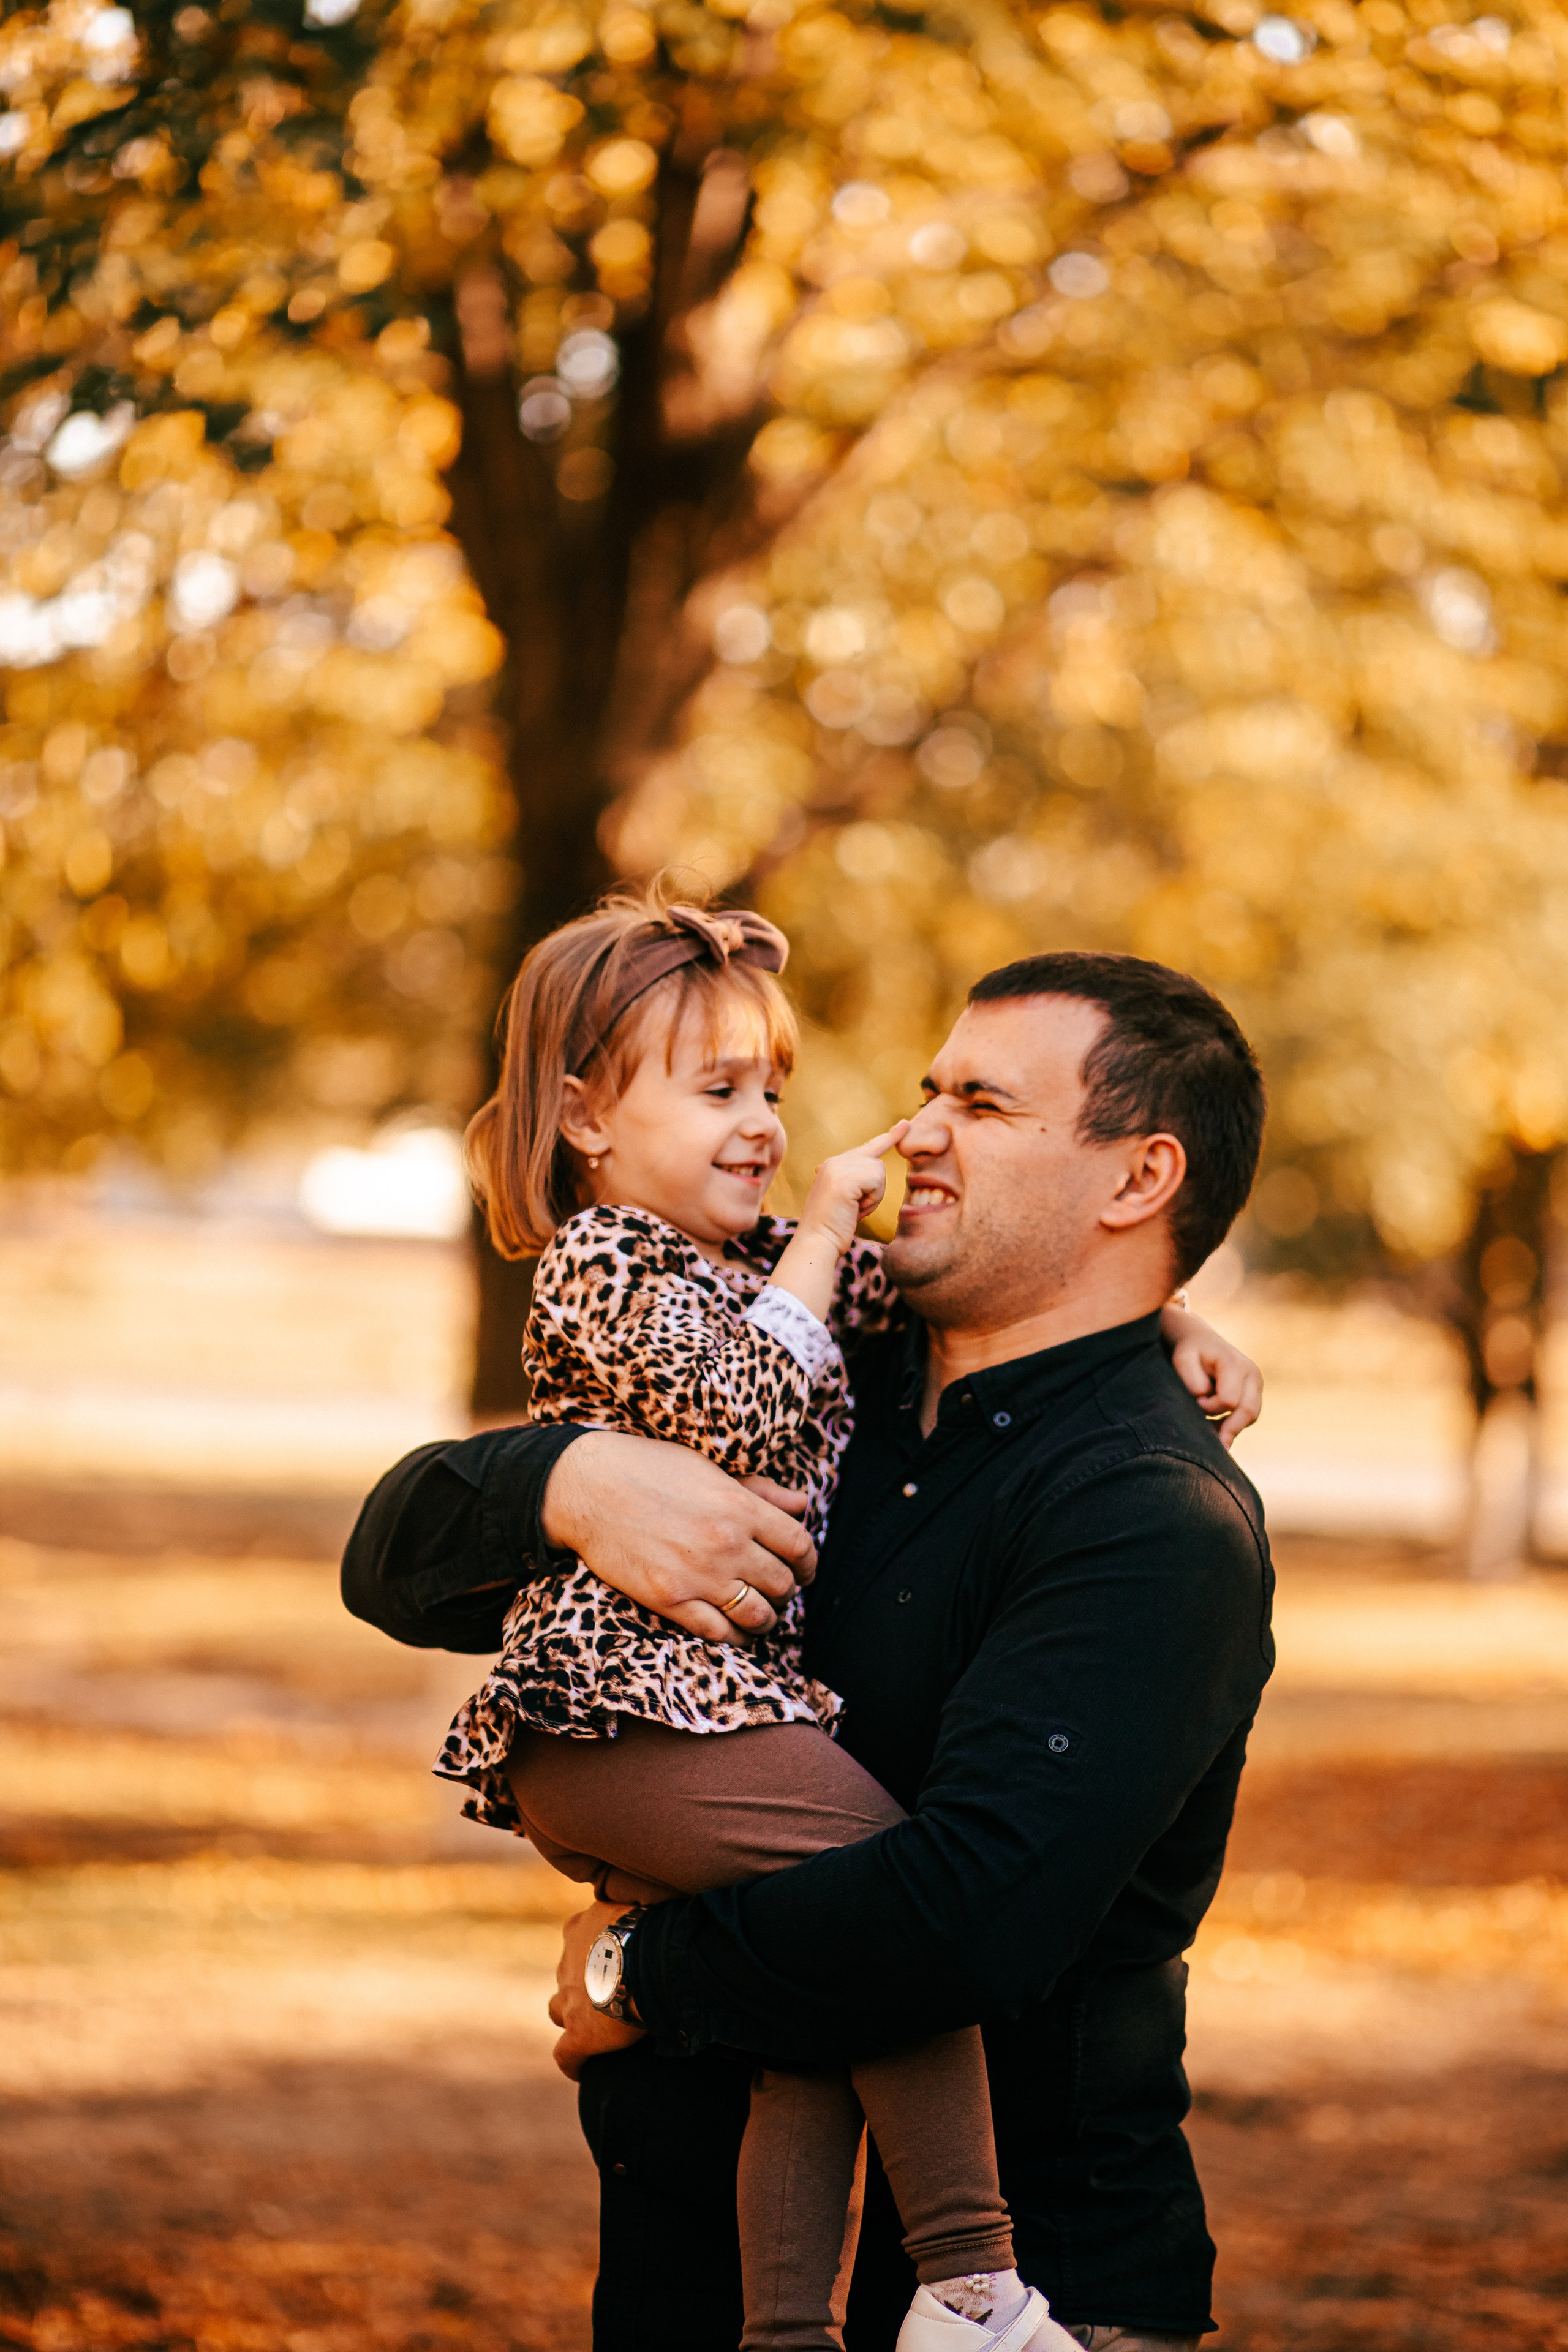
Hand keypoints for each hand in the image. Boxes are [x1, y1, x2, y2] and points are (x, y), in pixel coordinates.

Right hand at [541, 1432, 814, 1642]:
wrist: (586, 1487)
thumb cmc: (649, 1469)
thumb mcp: (709, 1469)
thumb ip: (759, 1491)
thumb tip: (802, 1504)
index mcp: (739, 1506)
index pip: (800, 1545)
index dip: (809, 1563)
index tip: (804, 1569)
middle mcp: (725, 1543)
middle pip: (783, 1583)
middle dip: (787, 1590)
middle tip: (777, 1589)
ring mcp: (697, 1575)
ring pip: (757, 1614)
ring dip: (766, 1618)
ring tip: (759, 1613)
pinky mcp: (668, 1600)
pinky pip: (718, 1633)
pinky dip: (735, 1637)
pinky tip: (734, 1631)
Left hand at [548, 1901, 645, 2080]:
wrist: (647, 1959)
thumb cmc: (653, 1929)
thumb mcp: (640, 1913)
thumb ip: (636, 1919)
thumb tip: (658, 1920)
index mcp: (581, 1928)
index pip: (577, 1939)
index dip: (591, 1953)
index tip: (608, 1961)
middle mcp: (568, 1962)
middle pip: (565, 1975)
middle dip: (579, 1984)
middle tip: (607, 1993)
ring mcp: (569, 1999)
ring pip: (558, 2010)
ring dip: (572, 2015)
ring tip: (594, 2027)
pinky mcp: (578, 2033)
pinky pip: (566, 2055)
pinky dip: (573, 2062)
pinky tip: (583, 2070)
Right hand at [797, 1122, 909, 1255]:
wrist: (817, 1242)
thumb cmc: (834, 1228)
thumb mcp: (847, 1200)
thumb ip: (858, 1182)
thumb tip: (875, 1171)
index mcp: (833, 1165)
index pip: (868, 1147)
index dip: (889, 1137)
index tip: (904, 1124)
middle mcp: (835, 1161)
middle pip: (877, 1163)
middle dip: (874, 1190)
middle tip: (853, 1208)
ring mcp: (838, 1167)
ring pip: (878, 1172)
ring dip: (873, 1196)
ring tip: (852, 1209)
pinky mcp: (845, 1177)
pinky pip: (876, 1181)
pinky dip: (871, 1199)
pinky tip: (854, 1208)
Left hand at [1162, 1306, 1261, 1449]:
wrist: (1202, 1342)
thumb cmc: (1191, 1352)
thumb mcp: (1182, 1359)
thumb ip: (1192, 1379)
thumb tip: (1204, 1397)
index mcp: (1234, 1363)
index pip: (1229, 1400)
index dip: (1210, 1407)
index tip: (1196, 1401)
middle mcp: (1251, 1373)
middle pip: (1248, 1412)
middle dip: (1228, 1429)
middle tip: (1212, 1441)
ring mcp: (1256, 1383)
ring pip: (1251, 1417)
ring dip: (1232, 1428)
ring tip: (1211, 1431)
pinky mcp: (1255, 1392)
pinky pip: (1249, 1416)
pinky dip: (1235, 1424)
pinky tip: (1218, 1426)